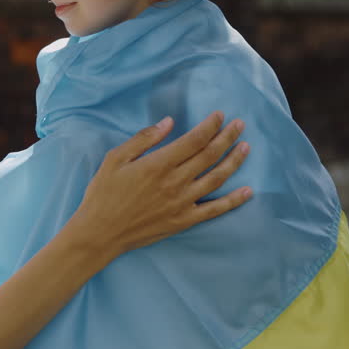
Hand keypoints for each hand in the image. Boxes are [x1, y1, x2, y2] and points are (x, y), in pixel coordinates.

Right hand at [69, 112, 251, 266]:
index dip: (210, 125)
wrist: (100, 232)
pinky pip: (214, 210)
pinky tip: (247, 191)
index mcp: (158, 164)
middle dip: (227, 137)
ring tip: (246, 147)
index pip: (194, 140)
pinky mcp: (184, 220)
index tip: (220, 115)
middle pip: (209, 155)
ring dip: (234, 161)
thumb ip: (143, 139)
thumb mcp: (115, 159)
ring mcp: (182, 203)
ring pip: (217, 178)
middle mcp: (175, 182)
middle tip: (240, 125)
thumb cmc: (103, 193)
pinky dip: (233, 201)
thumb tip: (168, 122)